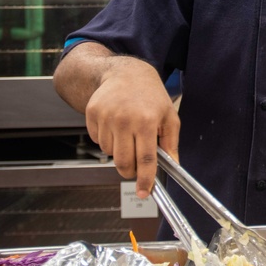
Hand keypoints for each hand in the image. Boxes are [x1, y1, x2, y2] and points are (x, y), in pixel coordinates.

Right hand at [83, 59, 179, 197]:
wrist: (125, 72)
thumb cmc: (151, 96)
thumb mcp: (169, 116)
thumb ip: (171, 143)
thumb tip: (174, 167)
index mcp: (147, 120)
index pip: (146, 159)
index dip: (145, 180)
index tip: (143, 193)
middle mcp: (125, 119)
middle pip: (124, 162)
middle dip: (130, 171)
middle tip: (135, 167)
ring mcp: (106, 116)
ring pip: (109, 153)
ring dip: (118, 152)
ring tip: (127, 134)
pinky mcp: (91, 114)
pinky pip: (97, 141)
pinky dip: (106, 140)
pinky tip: (115, 125)